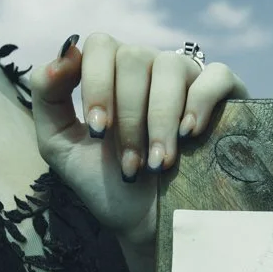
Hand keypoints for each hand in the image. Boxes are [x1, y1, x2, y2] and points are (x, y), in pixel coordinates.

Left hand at [31, 33, 247, 251]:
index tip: (98, 132)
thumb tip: (63, 53)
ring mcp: (187, 78)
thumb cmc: (106, 185)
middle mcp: (149, 67)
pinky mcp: (225, 96)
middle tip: (131, 164)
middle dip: (128, 117)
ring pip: (171, 66)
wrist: (148, 225)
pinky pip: (215, 75)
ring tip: (160, 163)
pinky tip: (190, 133)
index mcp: (111, 71)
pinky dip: (201, 101)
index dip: (96, 85)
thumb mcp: (60, 146)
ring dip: (160, 119)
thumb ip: (47, 97)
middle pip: (134, 58)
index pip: (100, 45)